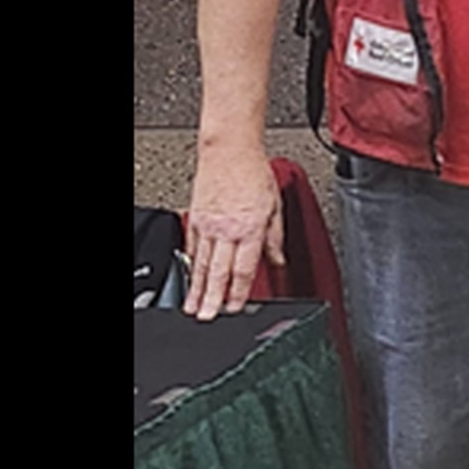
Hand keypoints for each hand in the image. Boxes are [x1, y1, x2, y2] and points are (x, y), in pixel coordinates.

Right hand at [182, 150, 285, 319]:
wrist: (229, 151)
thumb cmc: (254, 173)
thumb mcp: (276, 206)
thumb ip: (276, 238)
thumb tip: (278, 261)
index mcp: (251, 228)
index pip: (244, 269)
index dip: (239, 292)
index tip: (235, 307)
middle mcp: (227, 230)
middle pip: (218, 272)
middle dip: (212, 299)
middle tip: (206, 318)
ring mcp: (208, 226)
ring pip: (202, 264)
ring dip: (197, 289)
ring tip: (192, 307)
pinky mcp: (195, 219)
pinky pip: (192, 247)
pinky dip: (191, 265)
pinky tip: (190, 278)